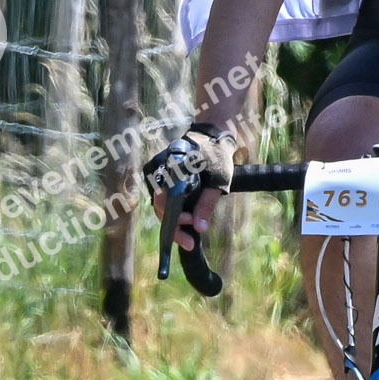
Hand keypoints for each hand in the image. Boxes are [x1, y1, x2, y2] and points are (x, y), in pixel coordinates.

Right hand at [143, 127, 234, 250]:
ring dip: (173, 222)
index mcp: (170, 168)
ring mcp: (160, 175)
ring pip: (161, 205)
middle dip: (174, 226)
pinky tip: (184, 224)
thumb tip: (199, 228)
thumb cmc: (217, 155)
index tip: (188, 224)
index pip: (163, 199)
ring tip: (187, 238)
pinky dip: (174, 213)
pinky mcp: (164, 179)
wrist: (213, 136)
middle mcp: (160, 171)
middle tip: (189, 242)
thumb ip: (207, 203)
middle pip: (160, 206)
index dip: (173, 217)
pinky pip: (165, 200)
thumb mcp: (218, 179)